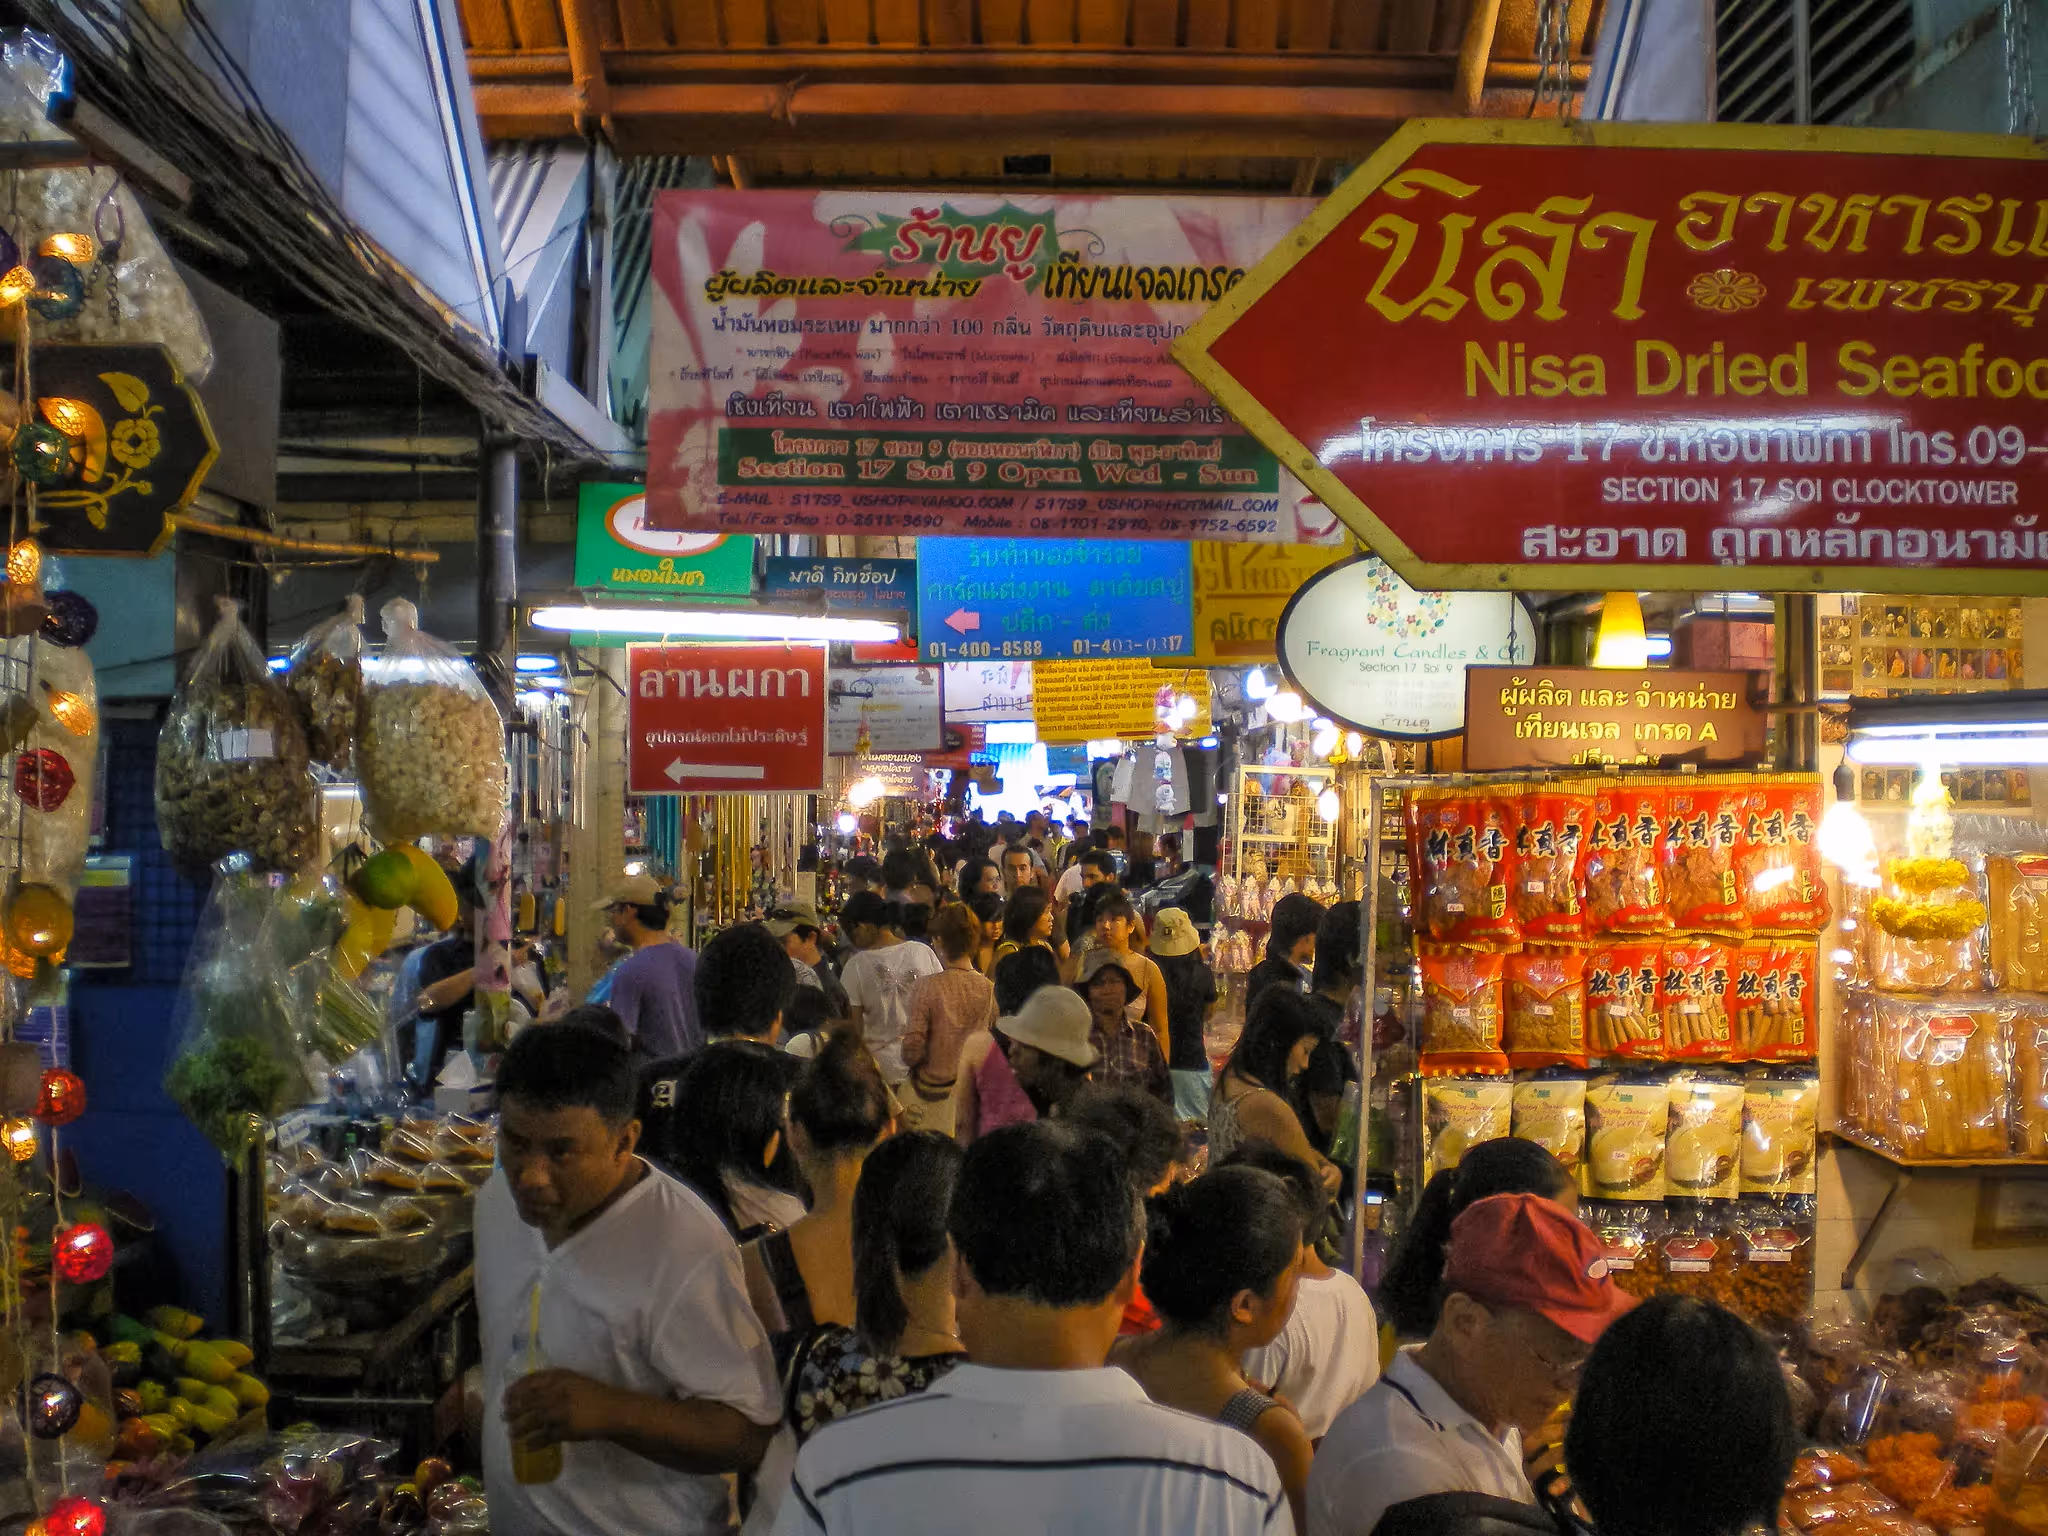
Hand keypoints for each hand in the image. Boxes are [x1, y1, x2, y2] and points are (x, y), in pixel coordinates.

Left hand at [503, 1369, 620, 1447]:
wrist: (614, 1411)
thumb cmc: (595, 1394)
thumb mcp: (574, 1381)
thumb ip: (554, 1383)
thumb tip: (528, 1392)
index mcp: (561, 1378)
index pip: (530, 1381)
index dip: (515, 1390)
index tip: (505, 1397)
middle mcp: (558, 1392)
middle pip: (528, 1401)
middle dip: (513, 1410)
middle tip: (505, 1416)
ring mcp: (561, 1412)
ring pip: (533, 1420)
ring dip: (519, 1428)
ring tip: (511, 1434)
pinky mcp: (566, 1430)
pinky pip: (545, 1437)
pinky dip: (534, 1443)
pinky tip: (527, 1447)